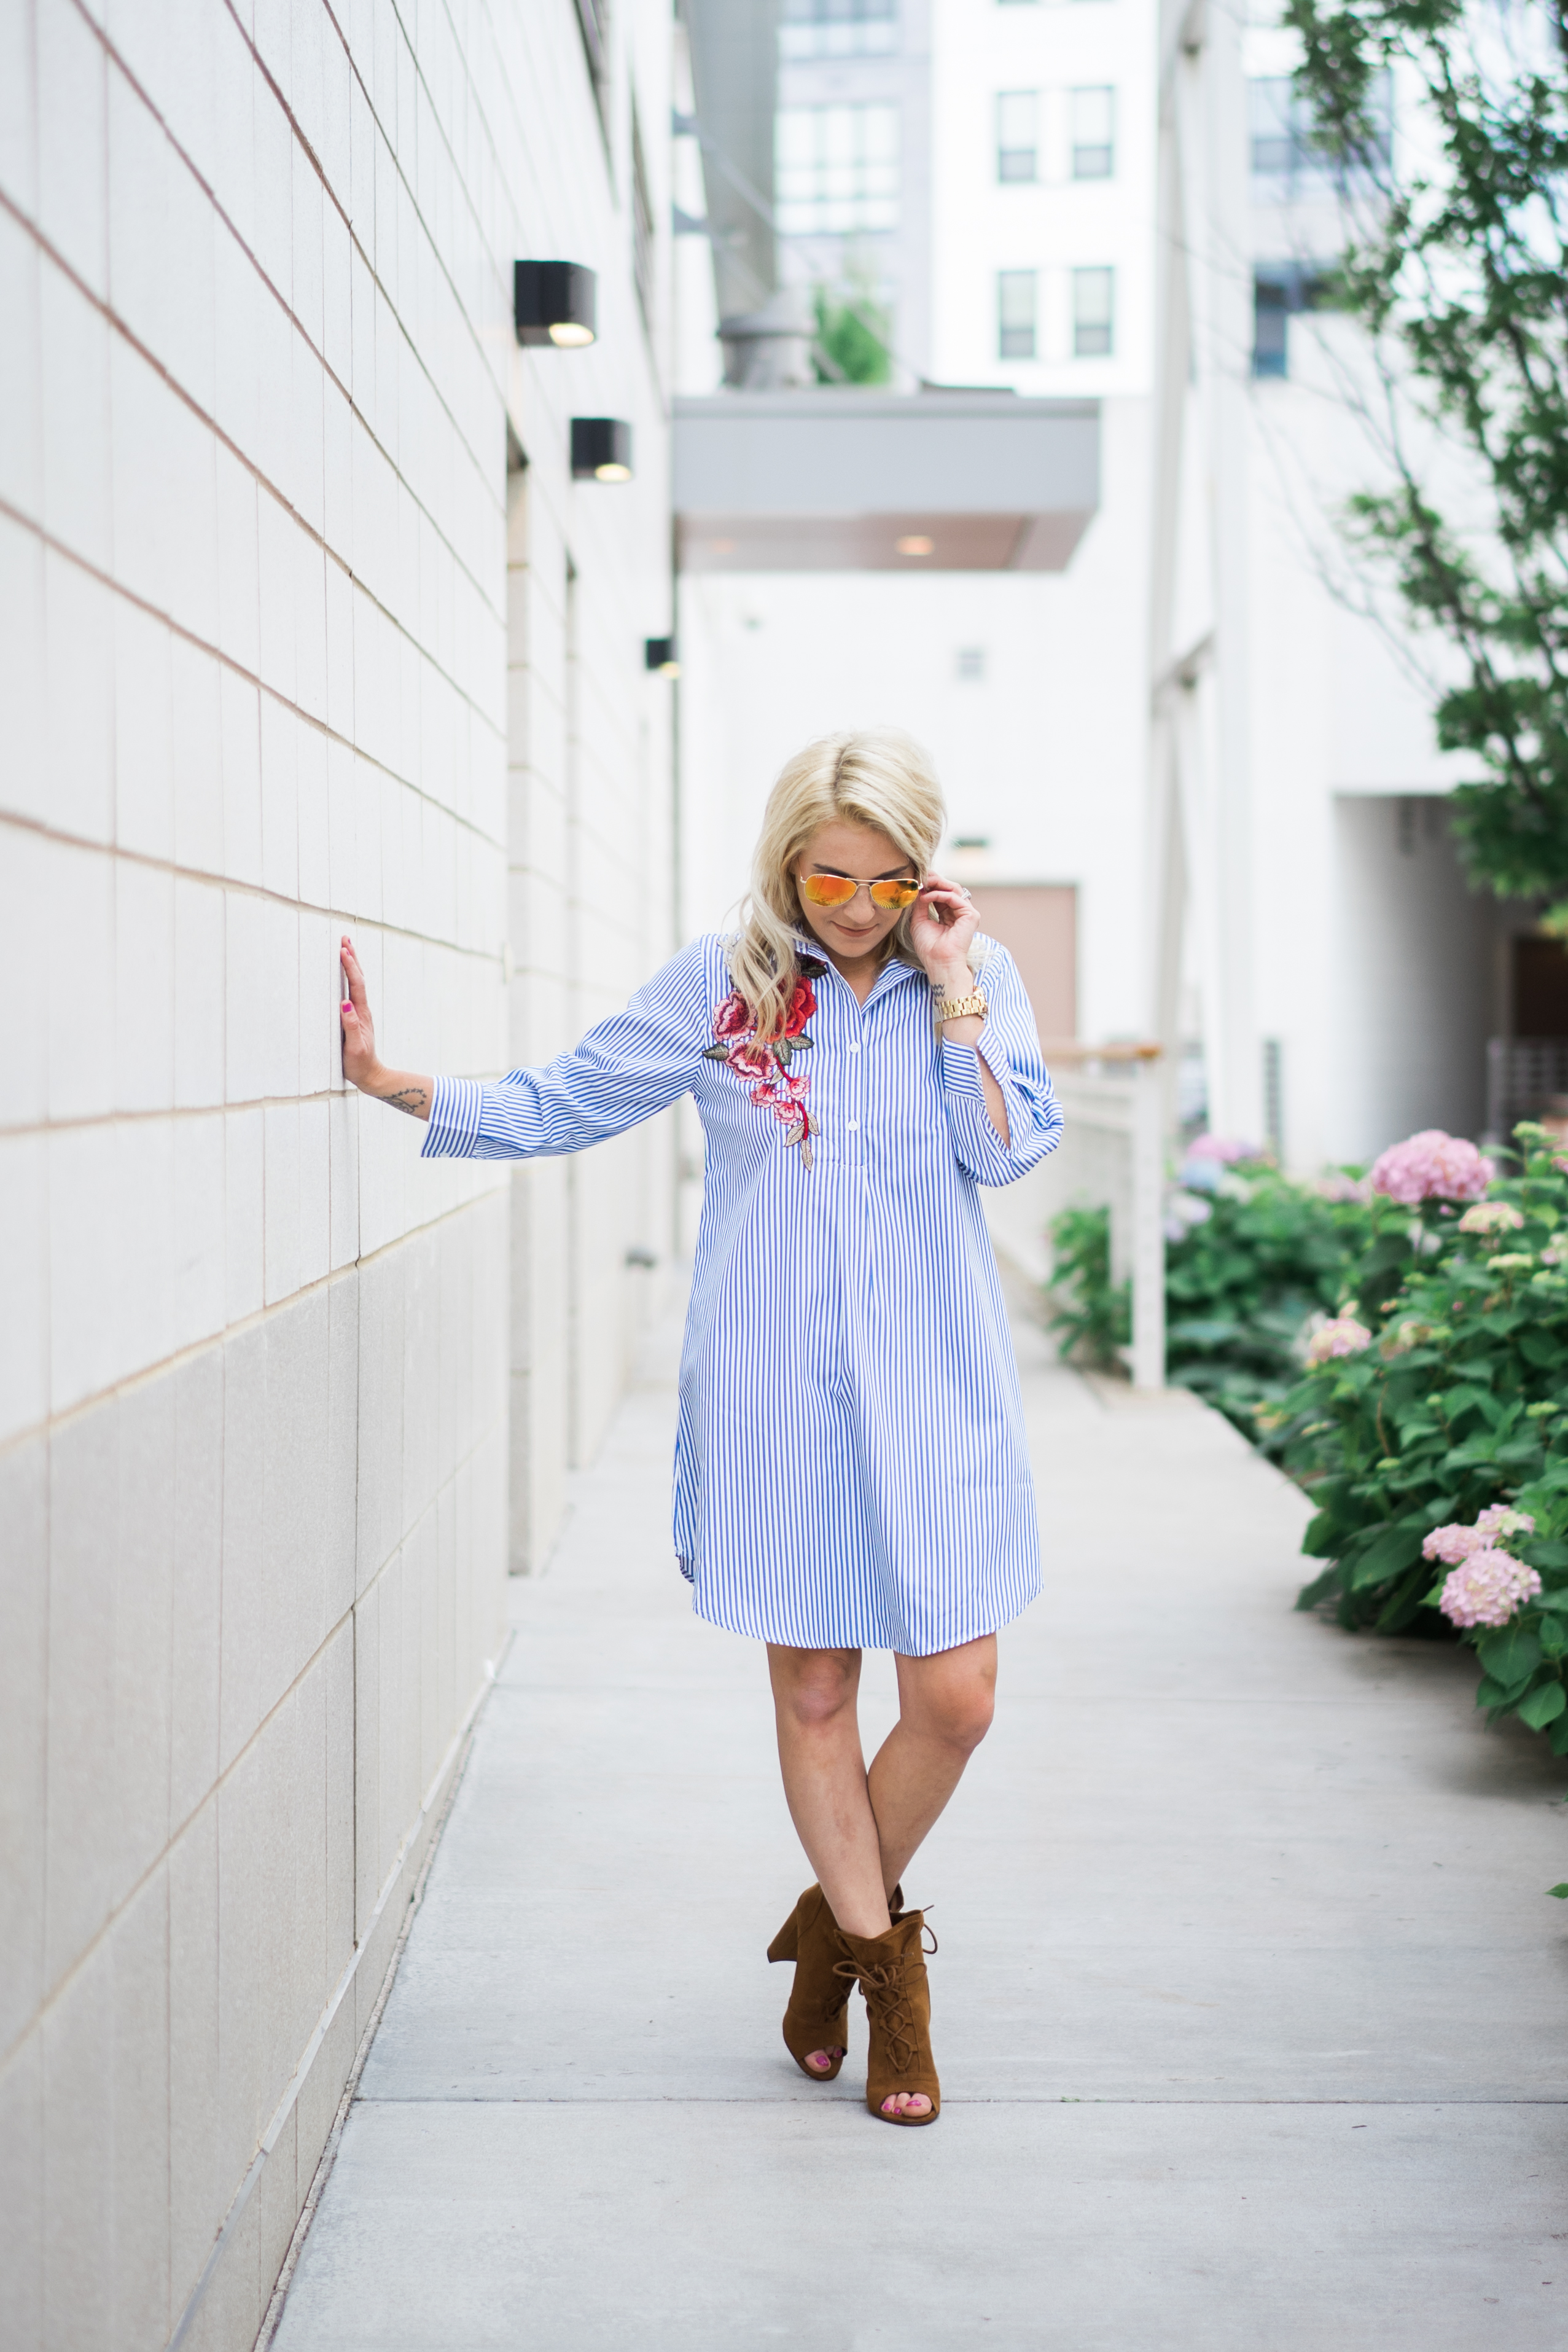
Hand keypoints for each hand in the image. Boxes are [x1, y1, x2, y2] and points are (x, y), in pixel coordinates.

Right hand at [339, 937, 434, 1118]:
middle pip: (358, 978)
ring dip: (351, 964)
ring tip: (345, 947)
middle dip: (352, 957)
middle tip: (345, 938)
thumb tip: (345, 1003)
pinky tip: (344, 973)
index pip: (356, 985)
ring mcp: (358, 1012)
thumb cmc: (359, 1064)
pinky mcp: (354, 1017)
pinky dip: (348, 977)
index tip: (343, 950)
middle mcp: (361, 1010)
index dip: (350, 967)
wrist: (370, 1075)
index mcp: (361, 1014)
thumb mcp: (354, 1048)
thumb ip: (350, 1026)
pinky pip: (351, 991)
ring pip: (355, 983)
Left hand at [909, 873, 977, 986]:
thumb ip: (920, 904)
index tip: (916, 879)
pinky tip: (927, 897)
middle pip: (949, 888)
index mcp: (948, 914)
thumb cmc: (929, 947)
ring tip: (922, 884)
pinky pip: (955, 897)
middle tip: (919, 876)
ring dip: (937, 883)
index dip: (930, 885)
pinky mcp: (971, 916)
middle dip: (934, 880)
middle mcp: (959, 912)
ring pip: (954, 889)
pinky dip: (940, 894)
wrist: (938, 962)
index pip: (941, 893)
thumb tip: (917, 888)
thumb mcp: (919, 920)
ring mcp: (967, 913)